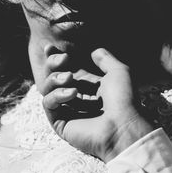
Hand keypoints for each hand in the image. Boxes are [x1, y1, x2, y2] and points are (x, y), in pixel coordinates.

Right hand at [41, 47, 153, 161]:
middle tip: (64, 59)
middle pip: (52, 76)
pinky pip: (48, 103)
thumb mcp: (118, 71)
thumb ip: (105, 59)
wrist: (124, 125)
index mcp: (87, 85)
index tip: (50, 47)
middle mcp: (75, 96)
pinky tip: (72, 93)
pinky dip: (57, 95)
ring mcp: (67, 110)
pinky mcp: (60, 122)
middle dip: (52, 63)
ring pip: (47, 89)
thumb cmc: (124, 99)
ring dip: (55, 78)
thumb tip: (94, 52)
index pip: (64, 69)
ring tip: (69, 77)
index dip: (55, 58)